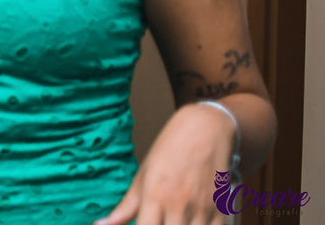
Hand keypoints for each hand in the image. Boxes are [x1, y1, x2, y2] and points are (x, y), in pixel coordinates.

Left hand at [96, 102, 234, 224]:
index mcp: (154, 196)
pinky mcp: (221, 210)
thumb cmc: (168, 152)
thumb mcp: (141, 177)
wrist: (203, 130)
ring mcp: (201, 209)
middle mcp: (178, 205)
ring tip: (173, 219)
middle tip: (159, 220)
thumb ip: (124, 208)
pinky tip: (190, 222)